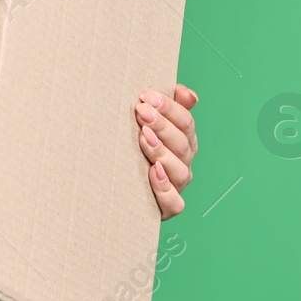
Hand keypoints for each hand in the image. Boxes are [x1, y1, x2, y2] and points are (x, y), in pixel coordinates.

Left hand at [134, 83, 198, 219]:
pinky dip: (165, 187)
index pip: (185, 122)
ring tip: (144, 138)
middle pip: (182, 143)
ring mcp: (177, 185)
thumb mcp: (148, 124)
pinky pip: (174, 202)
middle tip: (142, 112)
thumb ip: (169, 107)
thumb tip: (187, 94)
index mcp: (183, 141)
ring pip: (180, 171)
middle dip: (162, 125)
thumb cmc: (132, 149)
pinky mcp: (167, 207)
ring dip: (162, 152)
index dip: (169, 108)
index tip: (147, 97)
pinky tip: (153, 171)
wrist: (114, 189)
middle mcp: (183, 163)